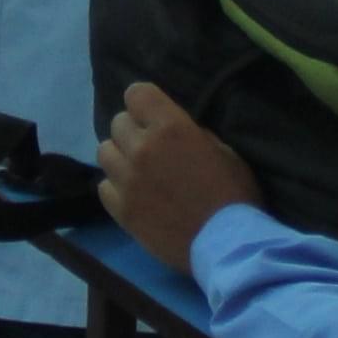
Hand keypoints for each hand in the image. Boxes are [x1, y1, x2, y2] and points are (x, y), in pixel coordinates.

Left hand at [98, 82, 262, 277]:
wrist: (226, 244)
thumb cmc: (233, 194)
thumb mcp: (223, 151)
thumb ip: (191, 134)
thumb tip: (171, 131)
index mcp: (170, 128)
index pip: (136, 94)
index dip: (145, 103)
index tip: (153, 115)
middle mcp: (141, 148)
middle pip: (117, 122)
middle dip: (133, 130)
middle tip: (150, 147)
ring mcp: (127, 180)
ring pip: (104, 152)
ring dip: (120, 157)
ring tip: (137, 171)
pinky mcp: (121, 210)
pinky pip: (104, 186)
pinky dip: (116, 186)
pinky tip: (133, 195)